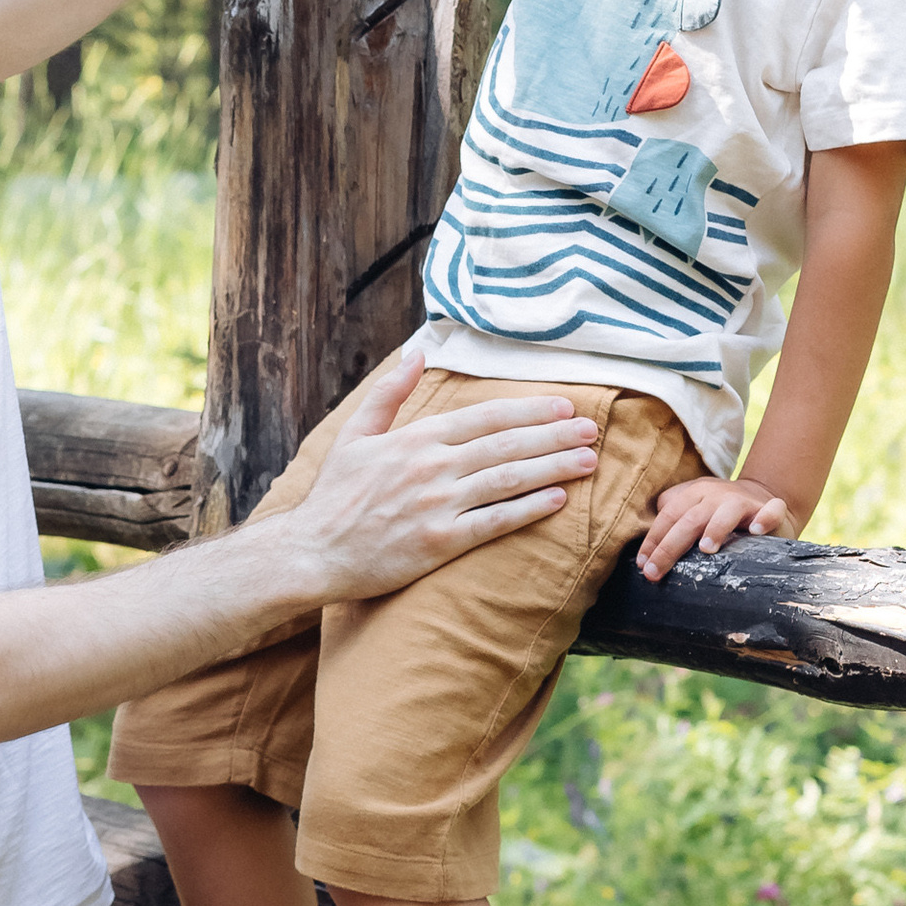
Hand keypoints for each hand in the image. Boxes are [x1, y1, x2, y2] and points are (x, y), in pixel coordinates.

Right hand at [290, 344, 599, 600]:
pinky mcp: (441, 542)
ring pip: (508, 480)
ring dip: (553, 468)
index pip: (485, 417)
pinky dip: (529, 509)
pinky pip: (495, 522)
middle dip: (554, 436)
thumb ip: (389, 393)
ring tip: (587, 462)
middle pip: (506, 444)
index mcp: (415, 439)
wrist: (313, 551)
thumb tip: (415, 353)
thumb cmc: (334, 496)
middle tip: (592, 430)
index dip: (529, 411)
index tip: (564, 407)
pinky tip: (558, 500)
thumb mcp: (356, 435)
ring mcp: (438, 505)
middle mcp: (432, 467)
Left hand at [636, 469, 796, 579]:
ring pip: (727, 511)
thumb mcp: (694, 512)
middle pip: (690, 518)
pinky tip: (756, 531)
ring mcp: (744, 500)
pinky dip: (765, 519)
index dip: (654, 540)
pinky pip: (771, 511)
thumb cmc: (719, 514)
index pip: (668, 515)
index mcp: (694, 494)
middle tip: (655, 571)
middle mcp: (716, 494)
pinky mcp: (771, 509)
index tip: (643, 565)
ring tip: (705, 549)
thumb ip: (672, 524)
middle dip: (670, 546)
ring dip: (716, 528)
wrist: (763, 497)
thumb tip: (647, 554)